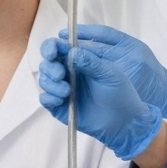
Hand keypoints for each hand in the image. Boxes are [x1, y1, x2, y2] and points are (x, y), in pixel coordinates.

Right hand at [38, 41, 162, 159]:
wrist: (123, 121)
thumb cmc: (121, 93)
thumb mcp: (109, 73)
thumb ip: (91, 61)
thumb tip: (71, 51)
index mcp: (79, 61)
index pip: (58, 48)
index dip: (51, 46)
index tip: (52, 52)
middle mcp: (68, 73)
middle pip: (47, 63)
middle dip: (50, 67)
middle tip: (60, 74)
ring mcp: (62, 89)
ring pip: (43, 80)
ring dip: (51, 84)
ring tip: (66, 91)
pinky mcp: (59, 106)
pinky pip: (44, 98)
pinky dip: (49, 98)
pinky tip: (60, 100)